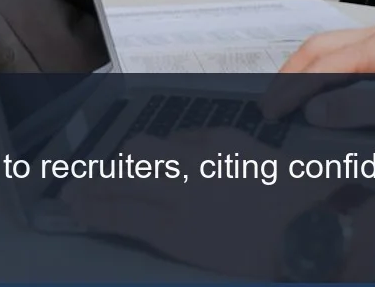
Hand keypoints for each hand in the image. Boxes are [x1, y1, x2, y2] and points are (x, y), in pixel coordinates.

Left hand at [64, 128, 374, 280]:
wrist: (300, 232)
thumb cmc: (287, 198)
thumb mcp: (254, 156)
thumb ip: (214, 148)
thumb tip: (180, 146)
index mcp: (214, 141)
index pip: (166, 144)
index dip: (141, 160)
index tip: (128, 167)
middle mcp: (189, 162)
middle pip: (134, 159)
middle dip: (108, 172)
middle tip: (83, 181)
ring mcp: (176, 197)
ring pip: (121, 187)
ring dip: (92, 192)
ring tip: (74, 197)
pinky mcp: (171, 231)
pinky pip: (123, 218)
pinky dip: (97, 214)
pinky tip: (82, 216)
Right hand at [266, 25, 374, 140]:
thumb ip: (359, 109)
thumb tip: (315, 111)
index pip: (324, 62)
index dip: (294, 87)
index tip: (274, 109)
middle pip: (320, 49)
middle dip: (291, 75)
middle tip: (270, 105)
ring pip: (331, 54)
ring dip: (305, 75)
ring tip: (286, 101)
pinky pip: (346, 64)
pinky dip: (324, 78)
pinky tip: (319, 99)